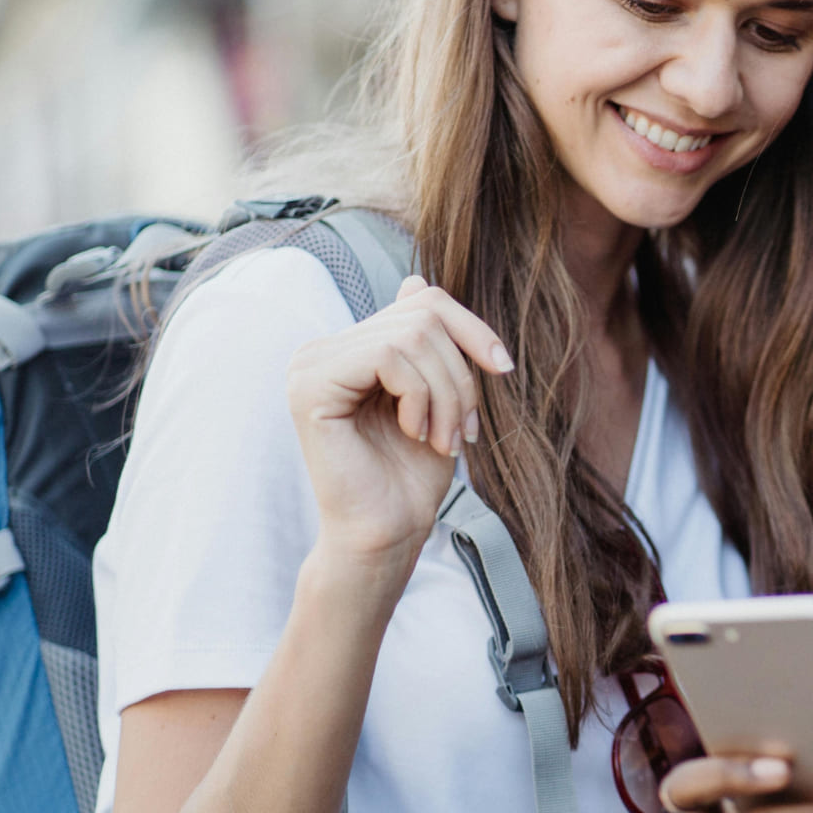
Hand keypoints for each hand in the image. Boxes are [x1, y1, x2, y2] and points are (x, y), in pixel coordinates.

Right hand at [286, 275, 512, 582]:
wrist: (387, 533)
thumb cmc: (412, 474)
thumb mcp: (438, 394)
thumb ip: (425, 343)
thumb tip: (416, 280)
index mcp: (349, 348)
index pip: (422, 300)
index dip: (472, 328)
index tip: (503, 369)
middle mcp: (321, 350)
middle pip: (423, 315)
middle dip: (461, 374)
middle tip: (462, 430)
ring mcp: (310, 365)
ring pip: (412, 336)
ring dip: (447, 393)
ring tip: (443, 437)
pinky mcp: (309, 386)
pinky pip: (389, 357)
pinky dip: (421, 396)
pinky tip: (414, 432)